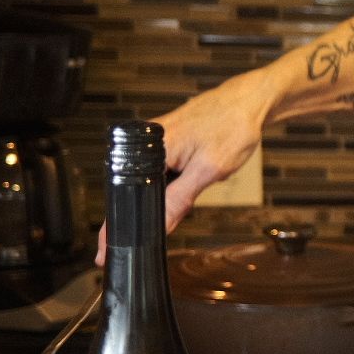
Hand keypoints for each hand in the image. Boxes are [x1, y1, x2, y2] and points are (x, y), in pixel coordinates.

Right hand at [94, 70, 277, 262]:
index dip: (113, 227)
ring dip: (168, 193)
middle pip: (134, 190)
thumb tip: (159, 227)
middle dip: (151, 208)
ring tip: (196, 181)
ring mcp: (157, 140)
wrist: (250, 102)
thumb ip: (179, 200)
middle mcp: (147, 142)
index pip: (121, 196)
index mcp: (150, 148)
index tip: (103, 251)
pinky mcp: (169, 140)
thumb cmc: (233, 127)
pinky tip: (194, 174)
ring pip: (152, 181)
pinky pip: (162, 170)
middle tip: (177, 211)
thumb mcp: (208, 170)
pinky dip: (176, 180)